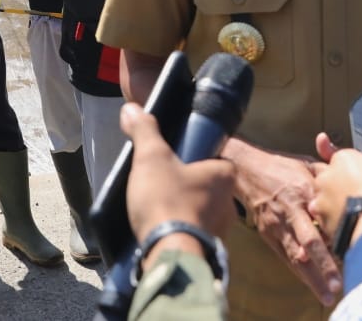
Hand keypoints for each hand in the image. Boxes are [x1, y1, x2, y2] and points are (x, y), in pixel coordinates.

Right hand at [121, 103, 235, 242]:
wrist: (170, 254)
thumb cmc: (167, 199)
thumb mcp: (151, 157)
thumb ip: (144, 131)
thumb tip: (131, 108)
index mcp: (225, 175)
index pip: (217, 159)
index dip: (198, 157)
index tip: (177, 159)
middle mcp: (230, 203)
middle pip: (207, 186)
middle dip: (187, 185)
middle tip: (162, 182)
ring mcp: (220, 230)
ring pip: (200, 211)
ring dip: (183, 210)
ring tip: (157, 207)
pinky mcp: (207, 251)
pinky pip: (193, 234)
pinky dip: (179, 230)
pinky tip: (160, 230)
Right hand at [229, 140, 340, 305]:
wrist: (244, 170)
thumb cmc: (281, 167)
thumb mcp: (306, 165)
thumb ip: (328, 179)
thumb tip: (351, 189)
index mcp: (303, 190)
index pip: (323, 217)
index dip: (336, 234)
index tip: (354, 248)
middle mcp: (290, 210)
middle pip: (309, 241)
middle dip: (324, 264)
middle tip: (337, 282)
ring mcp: (276, 225)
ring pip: (296, 256)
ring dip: (312, 277)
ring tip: (327, 294)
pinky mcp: (268, 234)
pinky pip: (286, 256)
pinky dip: (299, 272)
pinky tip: (312, 284)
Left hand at [310, 134, 361, 242]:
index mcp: (342, 160)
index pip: (333, 152)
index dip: (334, 153)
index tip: (340, 157)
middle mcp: (326, 179)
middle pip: (327, 178)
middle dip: (337, 184)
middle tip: (356, 192)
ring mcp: (322, 203)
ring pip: (323, 201)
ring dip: (333, 205)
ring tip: (351, 211)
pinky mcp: (325, 226)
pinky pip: (326, 223)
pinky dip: (335, 225)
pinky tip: (348, 228)